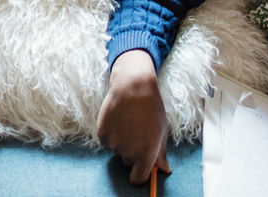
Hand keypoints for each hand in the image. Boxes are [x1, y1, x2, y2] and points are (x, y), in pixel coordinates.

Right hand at [97, 49, 170, 185]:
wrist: (133, 87)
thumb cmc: (151, 108)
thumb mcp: (161, 131)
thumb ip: (160, 153)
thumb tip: (164, 170)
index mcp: (146, 155)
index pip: (138, 179)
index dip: (140, 175)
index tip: (142, 167)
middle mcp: (128, 153)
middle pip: (128, 162)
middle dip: (133, 152)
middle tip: (138, 132)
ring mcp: (114, 144)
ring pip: (117, 150)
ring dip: (122, 142)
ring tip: (129, 122)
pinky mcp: (102, 134)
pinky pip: (107, 142)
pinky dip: (112, 134)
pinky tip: (119, 120)